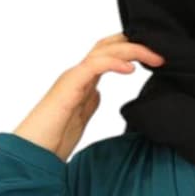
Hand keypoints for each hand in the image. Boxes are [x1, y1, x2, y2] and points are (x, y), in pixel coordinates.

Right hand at [10, 33, 165, 161]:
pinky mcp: (69, 87)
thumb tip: (99, 93)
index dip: (131, 49)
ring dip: (132, 50)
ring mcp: (72, 78)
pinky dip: (113, 63)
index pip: (108, 53)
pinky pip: (93, 66)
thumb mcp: (80, 116)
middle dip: (136, 44)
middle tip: (161, 53)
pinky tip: (130, 69)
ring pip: (103, 50)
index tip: (156, 57)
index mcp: (83, 80)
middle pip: (108, 45)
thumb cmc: (53, 137)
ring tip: (154, 58)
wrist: (33, 151)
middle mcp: (78, 74)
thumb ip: (89, 102)